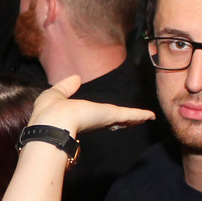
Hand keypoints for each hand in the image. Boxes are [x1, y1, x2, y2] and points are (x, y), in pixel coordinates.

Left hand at [29, 76, 155, 135]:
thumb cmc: (51, 110)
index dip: (104, 118)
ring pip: (122, 119)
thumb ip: (66, 87)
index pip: (95, 118)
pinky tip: (151, 115)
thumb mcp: (56, 94)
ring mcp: (104, 120)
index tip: (112, 120)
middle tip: (134, 121)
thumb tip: (75, 78)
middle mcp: (94, 122)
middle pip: (112, 122)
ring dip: (134, 118)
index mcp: (80, 117)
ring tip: (146, 118)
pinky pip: (129, 115)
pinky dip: (140, 115)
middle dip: (122, 121)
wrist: (54, 122)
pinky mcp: (111, 116)